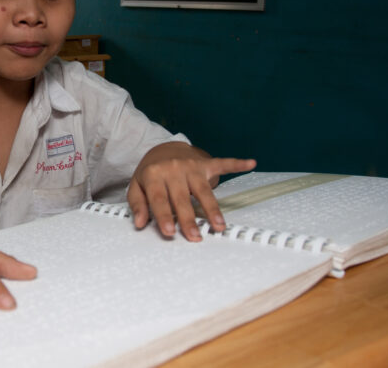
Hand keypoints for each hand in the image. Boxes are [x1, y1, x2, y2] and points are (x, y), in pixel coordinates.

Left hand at [127, 142, 255, 240]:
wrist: (162, 148)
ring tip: (218, 226)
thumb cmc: (151, 173)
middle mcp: (174, 168)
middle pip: (182, 198)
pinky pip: (222, 163)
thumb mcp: (137, 186)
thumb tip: (139, 223)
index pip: (159, 199)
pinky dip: (237, 164)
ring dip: (212, 208)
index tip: (169, 232)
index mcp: (154, 174)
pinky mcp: (205, 163)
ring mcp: (191, 166)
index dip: (164, 216)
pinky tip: (250, 163)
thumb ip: (138, 204)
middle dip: (188, 219)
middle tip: (194, 237)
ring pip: (203, 190)